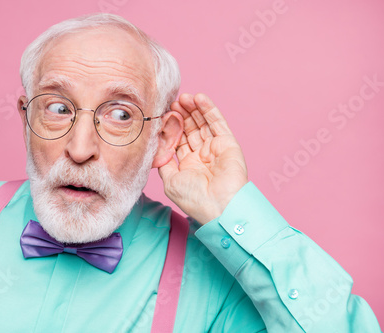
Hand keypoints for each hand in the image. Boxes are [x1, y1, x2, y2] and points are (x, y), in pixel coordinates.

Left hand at [158, 93, 247, 223]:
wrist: (219, 207)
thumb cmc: (194, 199)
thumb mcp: (170, 181)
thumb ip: (164, 162)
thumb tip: (156, 147)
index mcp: (188, 165)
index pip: (178, 140)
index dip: (171, 126)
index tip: (162, 113)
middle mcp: (201, 156)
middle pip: (190, 129)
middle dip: (181, 115)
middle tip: (171, 101)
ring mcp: (215, 149)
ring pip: (202, 123)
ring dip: (193, 109)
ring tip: (182, 97)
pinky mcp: (228, 143)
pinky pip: (217, 122)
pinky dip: (208, 109)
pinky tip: (199, 98)